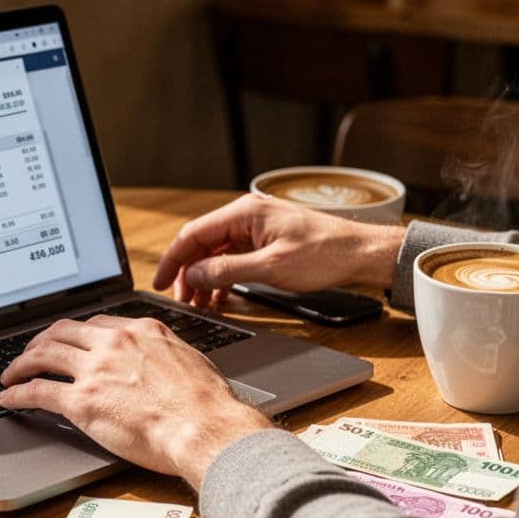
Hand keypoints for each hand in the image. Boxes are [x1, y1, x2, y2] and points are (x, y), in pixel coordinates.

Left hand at [0, 315, 273, 489]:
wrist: (205, 428)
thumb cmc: (207, 405)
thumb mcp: (189, 361)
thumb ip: (166, 355)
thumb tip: (163, 362)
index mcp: (141, 330)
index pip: (95, 322)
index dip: (74, 332)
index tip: (66, 340)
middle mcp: (113, 343)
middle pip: (62, 331)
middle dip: (40, 341)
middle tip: (30, 352)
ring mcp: (94, 370)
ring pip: (43, 355)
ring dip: (20, 363)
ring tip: (10, 374)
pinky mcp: (81, 401)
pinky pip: (38, 391)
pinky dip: (17, 393)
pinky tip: (8, 398)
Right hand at [152, 193, 406, 306]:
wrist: (359, 254)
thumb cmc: (323, 255)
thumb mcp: (270, 268)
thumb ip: (226, 270)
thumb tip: (193, 274)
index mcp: (243, 213)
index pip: (193, 234)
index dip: (172, 260)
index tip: (159, 283)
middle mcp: (246, 216)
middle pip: (201, 244)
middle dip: (187, 273)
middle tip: (180, 300)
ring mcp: (255, 228)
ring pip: (216, 253)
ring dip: (204, 278)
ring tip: (198, 304)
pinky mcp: (265, 241)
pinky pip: (233, 258)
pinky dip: (223, 278)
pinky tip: (219, 298)